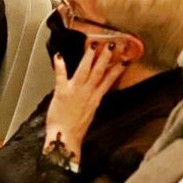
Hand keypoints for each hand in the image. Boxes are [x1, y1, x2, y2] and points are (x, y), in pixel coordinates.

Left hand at [45, 40, 126, 159]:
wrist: (65, 137)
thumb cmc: (75, 128)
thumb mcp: (89, 112)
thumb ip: (91, 99)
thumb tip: (93, 90)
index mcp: (95, 99)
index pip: (109, 81)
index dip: (117, 69)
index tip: (124, 59)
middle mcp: (87, 93)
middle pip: (99, 72)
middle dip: (106, 57)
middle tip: (112, 44)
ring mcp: (75, 91)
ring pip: (85, 71)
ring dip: (89, 57)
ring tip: (93, 45)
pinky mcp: (62, 92)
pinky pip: (61, 76)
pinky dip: (60, 66)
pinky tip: (58, 56)